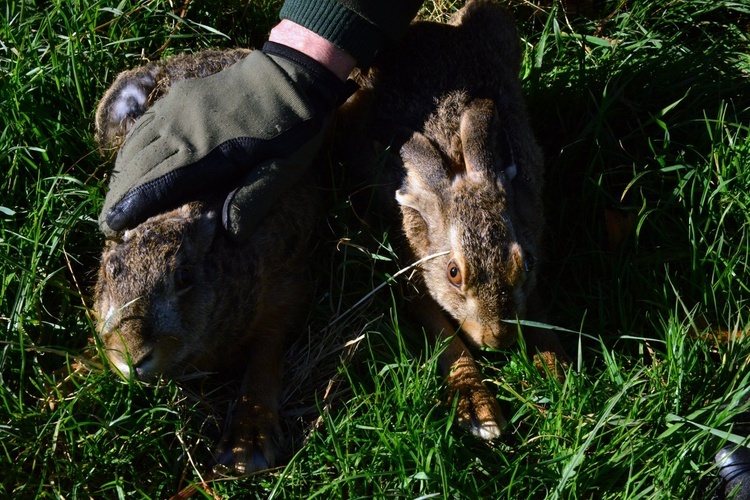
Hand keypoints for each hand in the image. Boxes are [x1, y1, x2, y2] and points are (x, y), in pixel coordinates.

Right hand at [99, 41, 349, 238]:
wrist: (294, 76)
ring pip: (136, 144)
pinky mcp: (180, 95)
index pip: (156, 185)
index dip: (130, 208)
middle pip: (139, 167)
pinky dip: (131, 146)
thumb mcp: (284, 170)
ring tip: (113, 199)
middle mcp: (184, 129)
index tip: (112, 228)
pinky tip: (128, 163)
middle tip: (107, 222)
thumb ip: (254, 200)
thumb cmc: (293, 130)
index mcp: (209, 152)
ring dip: (121, 173)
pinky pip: (145, 123)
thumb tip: (229, 236)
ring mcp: (179, 108)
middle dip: (118, 196)